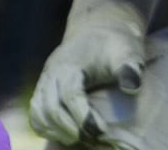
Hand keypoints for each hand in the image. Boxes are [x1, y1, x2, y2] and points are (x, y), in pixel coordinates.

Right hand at [28, 21, 146, 146]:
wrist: (99, 29)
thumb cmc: (116, 45)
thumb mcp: (128, 51)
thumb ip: (131, 68)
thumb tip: (132, 87)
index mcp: (71, 63)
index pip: (70, 94)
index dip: (83, 116)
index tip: (100, 131)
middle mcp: (52, 72)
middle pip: (50, 107)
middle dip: (69, 127)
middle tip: (92, 138)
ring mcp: (45, 80)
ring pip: (39, 112)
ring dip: (56, 130)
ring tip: (79, 139)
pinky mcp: (43, 88)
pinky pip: (35, 112)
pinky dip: (45, 127)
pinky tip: (65, 135)